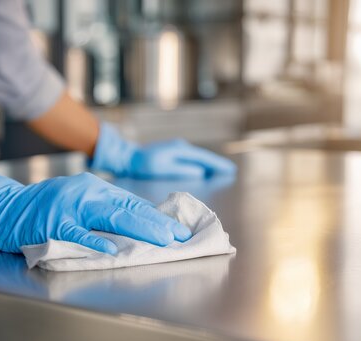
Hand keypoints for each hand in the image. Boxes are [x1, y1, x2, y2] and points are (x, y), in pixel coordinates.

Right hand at [0, 166, 191, 253]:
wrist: (5, 206)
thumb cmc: (45, 206)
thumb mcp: (79, 198)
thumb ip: (104, 207)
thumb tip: (136, 220)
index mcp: (95, 188)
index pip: (133, 203)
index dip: (156, 217)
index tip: (176, 229)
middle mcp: (87, 193)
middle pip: (129, 209)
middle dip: (157, 224)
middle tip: (179, 236)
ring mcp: (70, 207)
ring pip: (111, 217)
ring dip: (140, 229)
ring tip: (162, 240)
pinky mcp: (53, 224)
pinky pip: (77, 234)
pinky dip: (94, 241)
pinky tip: (112, 250)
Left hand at [91, 122, 236, 178]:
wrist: (128, 157)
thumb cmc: (144, 165)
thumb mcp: (164, 169)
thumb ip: (183, 170)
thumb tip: (201, 172)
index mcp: (181, 150)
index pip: (205, 158)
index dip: (218, 165)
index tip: (230, 170)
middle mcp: (181, 147)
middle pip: (204, 156)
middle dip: (217, 164)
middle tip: (231, 170)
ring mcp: (177, 149)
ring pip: (198, 157)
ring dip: (210, 164)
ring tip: (221, 170)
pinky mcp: (173, 153)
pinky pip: (192, 159)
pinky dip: (201, 164)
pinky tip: (203, 169)